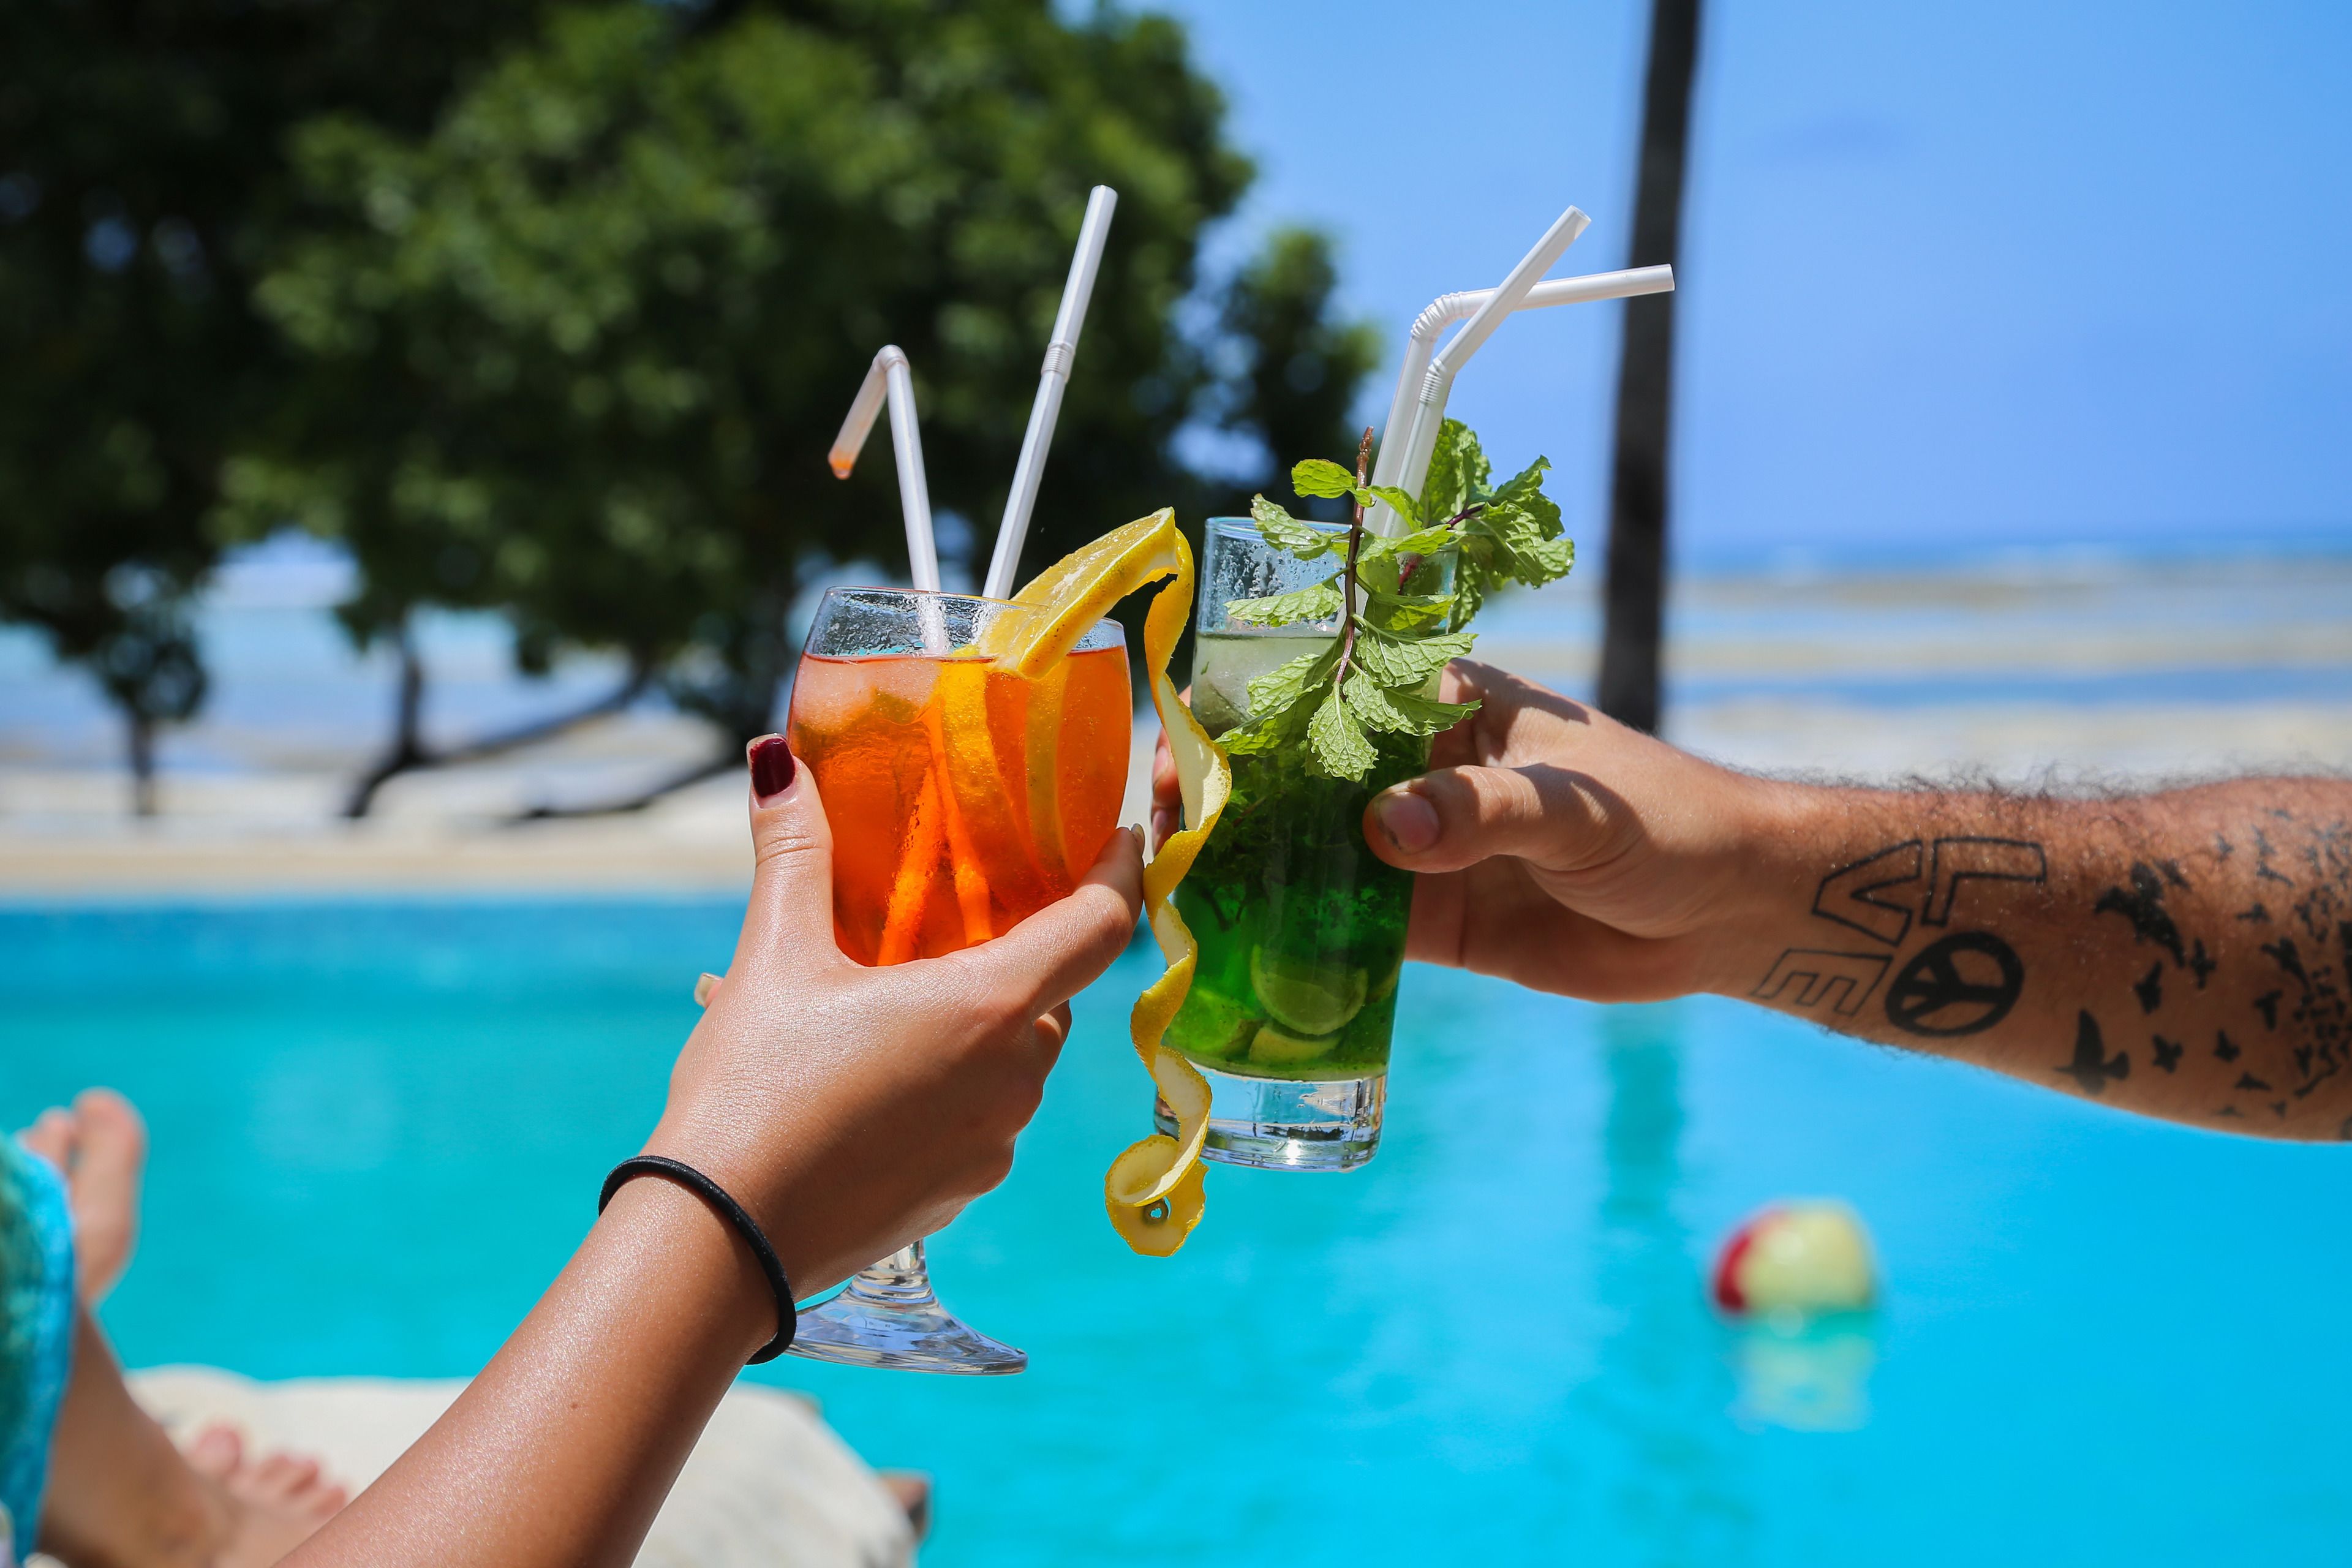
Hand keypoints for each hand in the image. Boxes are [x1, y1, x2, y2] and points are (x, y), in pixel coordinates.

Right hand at [652, 738, 1143, 1297]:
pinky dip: (932, 1086)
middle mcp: (1012, 1080)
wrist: (719, 1245)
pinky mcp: (959, 1194)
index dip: (1119, 872)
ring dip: (958, 1023)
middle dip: (1004, 956)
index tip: (1121, 835)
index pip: (1099, 926)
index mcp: (990, 1009)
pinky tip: (848, 1077)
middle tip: (939, 928)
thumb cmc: (754, 1092)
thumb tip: (776, 759)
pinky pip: (971, 1117)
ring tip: (858, 1006)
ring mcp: (992, 1146)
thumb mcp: (773, 958)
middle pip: (1044, 994)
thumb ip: (793, 852)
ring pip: (1004, 1057)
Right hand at [1148, 661, 1781, 1002]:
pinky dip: (1300, 939)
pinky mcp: (1437, 921)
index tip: (1193, 731)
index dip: (1257, 706)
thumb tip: (1381, 832)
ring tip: (1175, 885)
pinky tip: (1240, 952)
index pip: (1337, 689)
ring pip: (1316, 853)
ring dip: (1251, 868)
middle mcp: (1420, 771)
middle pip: (1304, 775)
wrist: (1731, 912)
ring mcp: (1423, 848)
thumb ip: (1481, 812)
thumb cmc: (1669, 820)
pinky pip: (1352, 928)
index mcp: (1450, 706)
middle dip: (1232, 793)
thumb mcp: (1576, 807)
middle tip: (1162, 822)